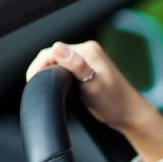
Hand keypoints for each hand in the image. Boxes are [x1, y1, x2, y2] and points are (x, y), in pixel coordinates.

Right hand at [26, 41, 162, 161]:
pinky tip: (59, 87)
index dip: (39, 66)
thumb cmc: (114, 102)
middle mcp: (88, 52)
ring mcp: (88, 61)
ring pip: (59, 63)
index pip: (53, 51)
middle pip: (54, 56)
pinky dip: (59, 77)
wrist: (129, 114)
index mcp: (88, 50)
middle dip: (44, 70)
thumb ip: (75, 65)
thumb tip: (57, 48)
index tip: (33, 80)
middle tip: (40, 87)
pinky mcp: (87, 70)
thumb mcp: (92, 84)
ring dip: (51, 74)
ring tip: (49, 88)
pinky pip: (66, 69)